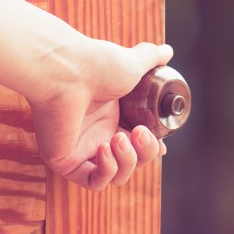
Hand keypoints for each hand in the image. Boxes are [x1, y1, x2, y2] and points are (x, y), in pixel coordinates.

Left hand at [28, 39, 172, 190]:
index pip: (138, 144)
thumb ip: (150, 58)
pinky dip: (106, 171)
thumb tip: (168, 51)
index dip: (153, 147)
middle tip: (139, 133)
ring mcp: (81, 149)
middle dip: (144, 152)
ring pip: (117, 175)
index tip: (162, 145)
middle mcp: (97, 134)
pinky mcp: (65, 161)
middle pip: (133, 161)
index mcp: (112, 116)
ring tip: (119, 139)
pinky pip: (93, 182)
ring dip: (127, 162)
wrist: (67, 70)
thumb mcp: (133, 63)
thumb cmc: (95, 65)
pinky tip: (104, 149)